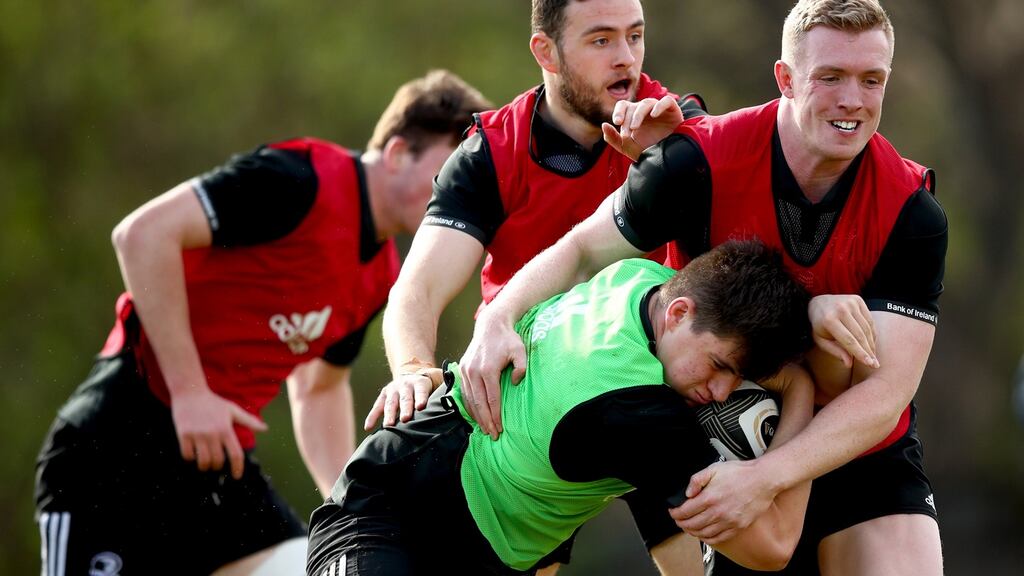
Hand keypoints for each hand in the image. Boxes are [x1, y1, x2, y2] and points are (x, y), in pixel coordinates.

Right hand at [170, 387, 267, 478]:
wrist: (190, 391)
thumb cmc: (213, 402)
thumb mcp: (233, 410)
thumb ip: (249, 421)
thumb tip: (265, 429)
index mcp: (226, 429)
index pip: (235, 454)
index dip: (237, 468)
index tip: (237, 476)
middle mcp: (213, 433)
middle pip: (218, 461)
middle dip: (218, 467)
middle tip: (216, 464)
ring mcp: (198, 434)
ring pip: (202, 461)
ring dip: (204, 466)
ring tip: (205, 463)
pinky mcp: (184, 434)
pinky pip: (187, 455)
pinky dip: (190, 458)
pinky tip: (192, 453)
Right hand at [364, 368, 443, 429]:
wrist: (413, 372)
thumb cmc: (431, 384)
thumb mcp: (439, 380)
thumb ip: (449, 388)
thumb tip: (464, 396)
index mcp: (421, 382)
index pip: (421, 390)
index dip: (420, 398)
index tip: (421, 407)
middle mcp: (405, 384)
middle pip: (405, 398)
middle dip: (404, 408)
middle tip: (404, 419)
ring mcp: (393, 389)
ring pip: (390, 402)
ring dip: (388, 414)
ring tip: (389, 426)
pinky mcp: (384, 395)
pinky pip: (377, 406)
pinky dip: (372, 416)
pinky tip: (368, 427)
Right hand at [457, 307, 526, 439]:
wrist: (490, 325)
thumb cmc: (508, 339)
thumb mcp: (520, 350)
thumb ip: (521, 367)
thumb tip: (516, 382)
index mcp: (488, 369)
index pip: (492, 399)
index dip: (496, 416)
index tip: (500, 428)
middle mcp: (474, 371)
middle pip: (479, 403)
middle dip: (486, 421)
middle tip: (493, 435)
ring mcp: (466, 371)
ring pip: (470, 399)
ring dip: (477, 416)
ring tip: (485, 429)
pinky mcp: (462, 369)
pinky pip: (465, 392)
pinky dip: (469, 405)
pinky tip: (475, 415)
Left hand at [601, 95, 683, 160]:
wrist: (668, 160)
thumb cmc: (648, 151)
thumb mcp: (627, 148)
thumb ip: (613, 138)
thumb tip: (604, 125)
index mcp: (634, 116)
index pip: (623, 105)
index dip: (619, 111)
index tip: (617, 122)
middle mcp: (646, 111)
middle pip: (634, 106)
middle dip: (627, 120)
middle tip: (626, 134)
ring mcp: (659, 110)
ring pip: (647, 103)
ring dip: (638, 114)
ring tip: (634, 128)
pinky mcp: (673, 111)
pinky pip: (666, 101)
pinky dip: (660, 106)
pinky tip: (654, 115)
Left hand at [670, 460, 776, 543]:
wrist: (762, 480)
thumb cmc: (740, 473)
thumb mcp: (713, 469)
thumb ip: (696, 480)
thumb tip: (687, 493)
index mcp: (709, 498)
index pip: (685, 512)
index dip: (675, 513)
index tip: (673, 512)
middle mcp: (718, 512)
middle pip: (692, 524)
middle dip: (681, 523)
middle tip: (678, 520)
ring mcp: (728, 522)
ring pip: (704, 534)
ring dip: (692, 532)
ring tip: (689, 528)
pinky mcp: (738, 527)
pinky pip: (719, 538)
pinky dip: (708, 539)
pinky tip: (704, 535)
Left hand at [808, 294, 878, 368]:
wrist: (818, 302)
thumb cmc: (819, 325)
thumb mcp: (821, 340)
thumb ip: (835, 351)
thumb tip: (849, 364)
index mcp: (829, 320)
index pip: (849, 340)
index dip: (860, 353)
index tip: (870, 364)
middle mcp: (841, 309)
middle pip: (860, 335)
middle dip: (869, 351)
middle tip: (875, 364)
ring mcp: (850, 303)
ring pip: (867, 328)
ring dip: (872, 344)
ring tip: (873, 356)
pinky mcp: (857, 300)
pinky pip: (869, 320)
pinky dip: (872, 332)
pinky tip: (872, 343)